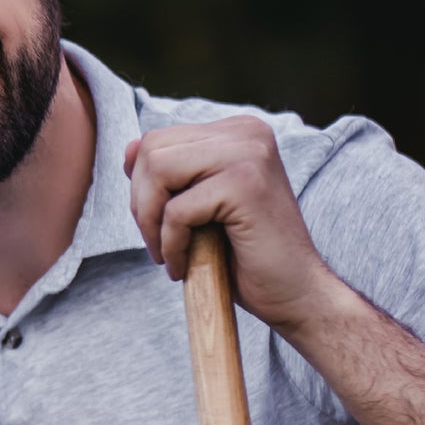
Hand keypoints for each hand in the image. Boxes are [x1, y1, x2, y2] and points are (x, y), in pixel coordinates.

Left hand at [124, 115, 338, 334]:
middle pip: (152, 151)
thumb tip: (129, 148)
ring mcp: (249, 153)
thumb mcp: (199, 206)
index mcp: (237, 131)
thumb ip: (169, 175)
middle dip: (141, 204)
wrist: (295, 293)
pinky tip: (184, 267)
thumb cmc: (245, 256)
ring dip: (150, 223)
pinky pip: (176, 211)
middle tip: (159, 243)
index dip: (142, 187)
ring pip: (158, 172)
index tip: (158, 224)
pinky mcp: (245, 185)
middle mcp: (246, 132)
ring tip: (168, 255)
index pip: (157, 140)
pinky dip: (170, 245)